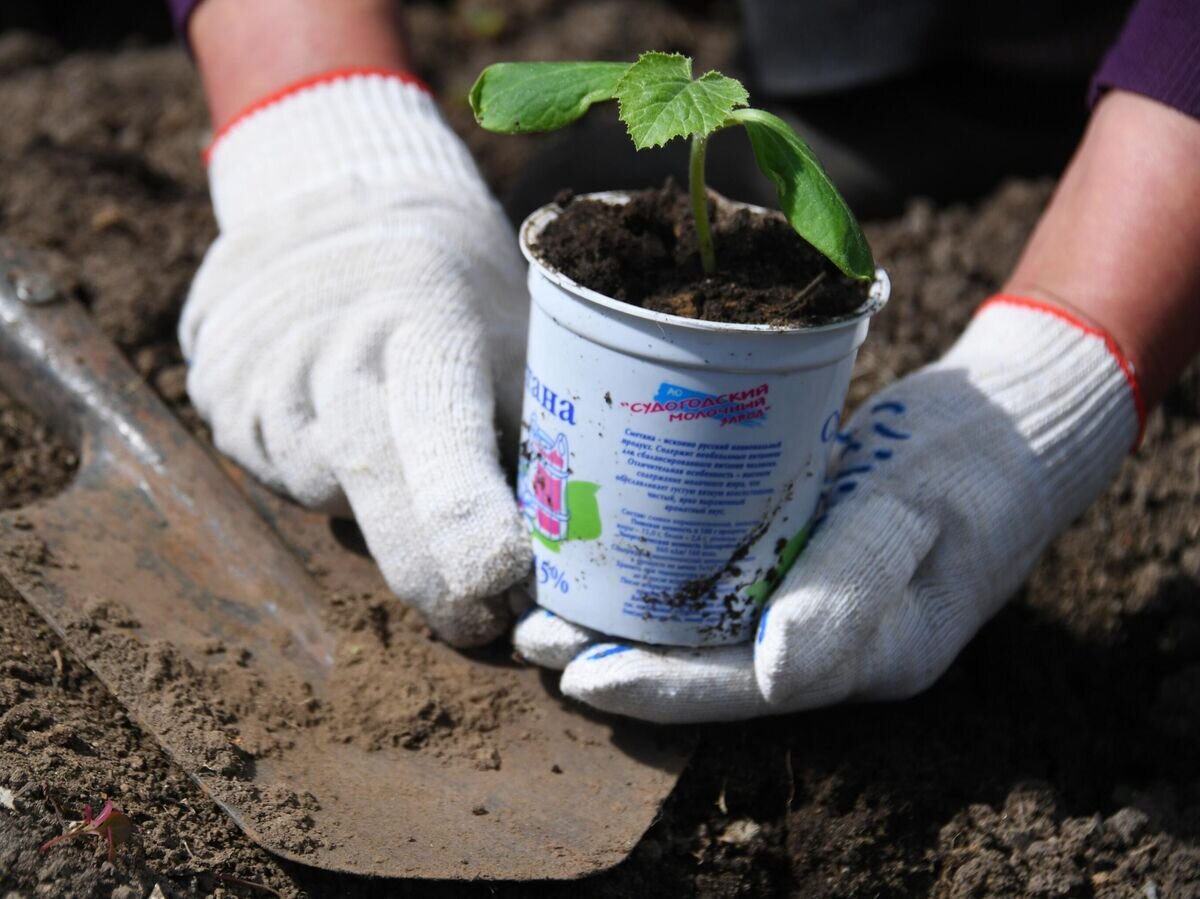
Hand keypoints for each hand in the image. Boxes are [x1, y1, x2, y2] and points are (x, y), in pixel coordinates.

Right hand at [180, 71, 531, 646]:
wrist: (337, 199)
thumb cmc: (458, 290)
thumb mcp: (513, 340)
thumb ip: (531, 441)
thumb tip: (561, 565)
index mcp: (425, 323)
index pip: (441, 436)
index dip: (467, 522)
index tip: (500, 583)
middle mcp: (331, 344)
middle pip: (371, 485)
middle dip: (429, 570)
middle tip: (479, 618)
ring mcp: (259, 366)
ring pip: (320, 487)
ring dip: (373, 507)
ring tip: (398, 441)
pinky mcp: (215, 387)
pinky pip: (274, 467)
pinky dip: (319, 470)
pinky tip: (342, 419)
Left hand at [514, 298, 1142, 720]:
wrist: (1015, 420)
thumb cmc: (976, 457)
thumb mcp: (921, 508)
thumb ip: (857, 583)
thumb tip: (774, 675)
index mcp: (871, 653)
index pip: (745, 688)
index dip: (658, 688)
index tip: (576, 673)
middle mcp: (831, 641)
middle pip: (707, 667)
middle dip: (616, 657)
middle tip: (531, 633)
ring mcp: (816, 599)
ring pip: (704, 629)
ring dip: (624, 619)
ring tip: (544, 600)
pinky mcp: (803, 553)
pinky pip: (722, 579)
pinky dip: (662, 572)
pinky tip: (607, 546)